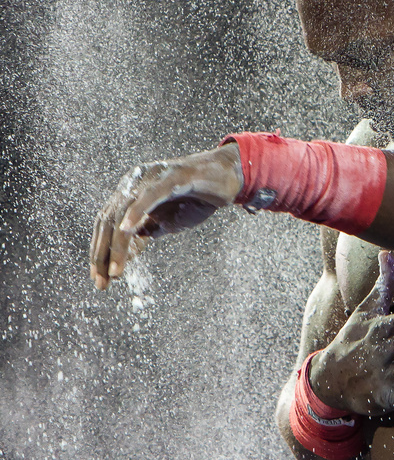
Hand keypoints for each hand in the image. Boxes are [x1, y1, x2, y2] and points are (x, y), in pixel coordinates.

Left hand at [89, 143, 242, 289]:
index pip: (105, 223)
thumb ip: (146, 233)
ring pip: (124, 211)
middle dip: (101, 253)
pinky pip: (149, 195)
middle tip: (101, 283)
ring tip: (116, 271)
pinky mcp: (173, 176)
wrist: (229, 177)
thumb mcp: (167, 222)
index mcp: (130, 191)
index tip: (100, 279)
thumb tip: (125, 253)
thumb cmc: (197, 198)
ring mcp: (153, 176)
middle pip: (108, 219)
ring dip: (116, 245)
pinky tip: (126, 230)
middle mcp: (135, 180)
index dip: (99, 251)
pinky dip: (136, 212)